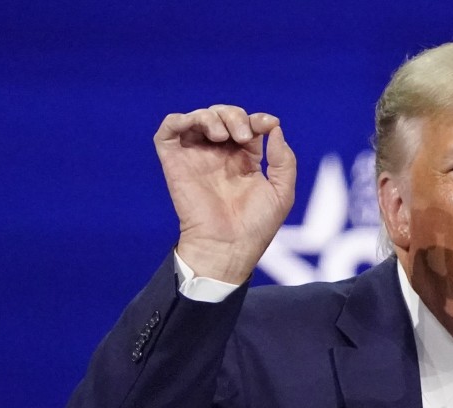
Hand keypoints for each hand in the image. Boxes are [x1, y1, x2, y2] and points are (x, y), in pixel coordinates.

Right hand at [154, 105, 296, 283]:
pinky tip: (197, 127)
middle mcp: (220, 156)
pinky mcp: (175, 162)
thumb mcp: (282, 192)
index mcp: (244, 161)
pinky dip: (179, 119)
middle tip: (243, 135)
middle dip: (235, 116)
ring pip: (198, 118)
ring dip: (212, 116)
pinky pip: (168, 130)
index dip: (258, 119)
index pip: (249, 126)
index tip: (268, 125)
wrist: (228, 247)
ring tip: (222, 136)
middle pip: (224, 116)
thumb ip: (284, 160)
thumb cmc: (256, 227)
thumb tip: (275, 128)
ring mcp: (197, 157)